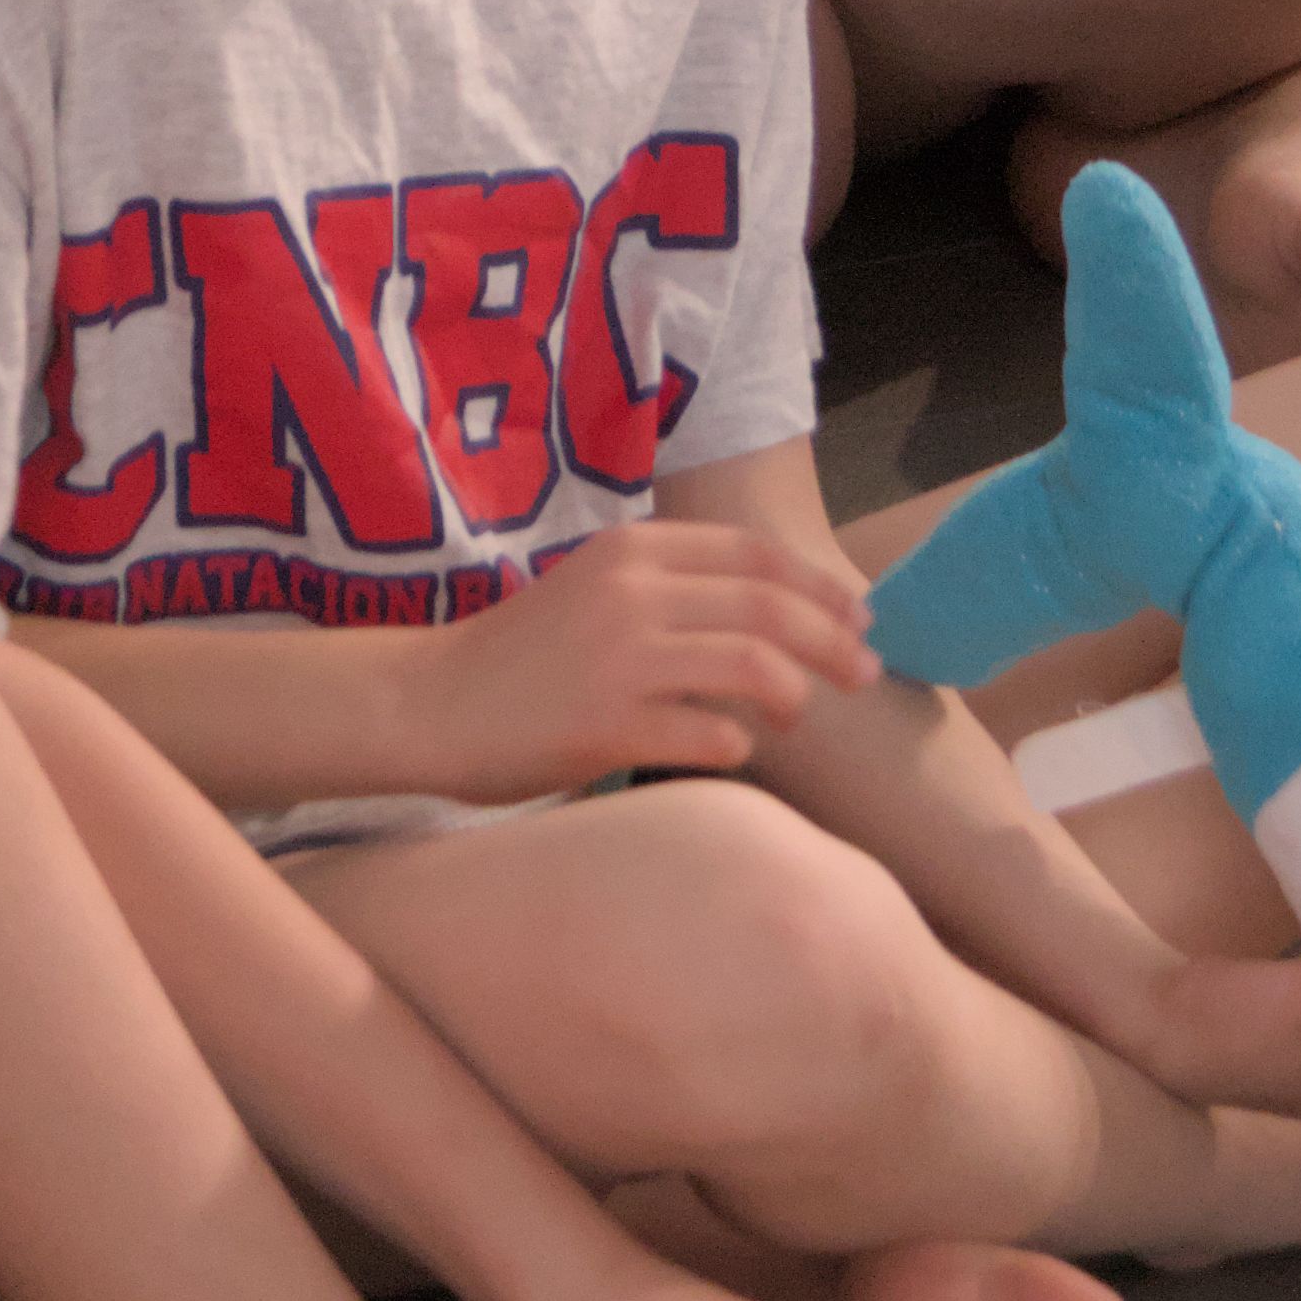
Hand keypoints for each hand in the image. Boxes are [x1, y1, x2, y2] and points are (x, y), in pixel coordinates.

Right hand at [430, 521, 878, 802]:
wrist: (434, 703)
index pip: (752, 555)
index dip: (816, 586)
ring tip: (798, 715)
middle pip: (767, 607)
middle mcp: (633, 592)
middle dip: (831, 639)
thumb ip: (670, 591)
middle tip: (866, 671)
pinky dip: (737, 744)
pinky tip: (735, 750)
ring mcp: (622, 658)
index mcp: (632, 550)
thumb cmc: (524, 655)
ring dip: (794, 694)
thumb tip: (771, 617)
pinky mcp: (608, 724)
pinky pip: (709, 734)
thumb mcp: (596, 590)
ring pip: (751, 665)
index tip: (858, 615)